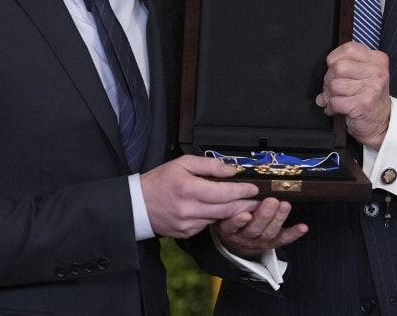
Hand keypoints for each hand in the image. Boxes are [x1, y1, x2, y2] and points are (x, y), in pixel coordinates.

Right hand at [141, 155, 259, 238]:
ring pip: (219, 218)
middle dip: (245, 204)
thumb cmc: (160, 181)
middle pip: (226, 209)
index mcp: (189, 189)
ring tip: (244, 203)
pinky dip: (215, 217)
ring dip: (232, 212)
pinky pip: (208, 225)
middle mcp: (190, 209)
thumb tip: (230, 170)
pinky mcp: (187, 234)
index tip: (254, 188)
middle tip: (259, 199)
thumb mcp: (182, 163)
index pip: (224, 192)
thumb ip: (208, 165)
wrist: (138, 205)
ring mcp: (188, 224)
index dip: (242, 191)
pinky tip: (217, 210)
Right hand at [213, 196, 307, 259]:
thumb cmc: (232, 218)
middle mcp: (242, 236)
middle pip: (254, 228)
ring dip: (278, 219)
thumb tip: (243, 185)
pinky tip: (302, 227)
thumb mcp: (226, 211)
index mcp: (228, 228)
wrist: (237, 240)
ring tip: (285, 205)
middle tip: (272, 201)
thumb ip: (232, 201)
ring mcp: (257, 242)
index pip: (231, 226)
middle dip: (264, 215)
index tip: (246, 213)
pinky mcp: (270, 245)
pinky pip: (282, 240)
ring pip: (268, 233)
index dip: (238, 221)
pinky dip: (293, 234)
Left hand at [316, 41, 390, 149]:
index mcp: (377, 59)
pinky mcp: (363, 104)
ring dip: (328, 95)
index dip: (334, 59)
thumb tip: (328, 66)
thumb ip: (350, 63)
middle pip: (337, 67)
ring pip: (334, 85)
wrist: (382, 123)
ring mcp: (372, 88)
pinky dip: (330, 107)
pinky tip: (335, 109)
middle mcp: (377, 71)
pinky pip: (335, 102)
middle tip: (332, 89)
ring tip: (334, 99)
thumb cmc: (369, 97)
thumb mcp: (366, 74)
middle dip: (329, 80)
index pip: (348, 49)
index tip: (334, 69)